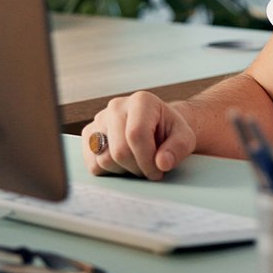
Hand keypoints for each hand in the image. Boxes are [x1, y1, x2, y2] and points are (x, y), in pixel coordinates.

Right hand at [82, 91, 196, 179]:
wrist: (157, 128)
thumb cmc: (170, 132)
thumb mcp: (184, 138)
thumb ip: (178, 148)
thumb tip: (162, 163)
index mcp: (141, 101)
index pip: (136, 135)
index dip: (147, 160)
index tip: (159, 170)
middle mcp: (116, 106)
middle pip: (119, 151)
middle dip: (137, 168)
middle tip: (150, 169)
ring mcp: (99, 120)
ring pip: (104, 160)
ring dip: (124, 171)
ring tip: (138, 162)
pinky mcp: (88, 136)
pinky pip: (93, 165)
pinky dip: (110, 171)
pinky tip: (124, 163)